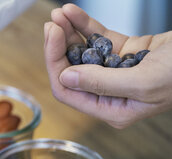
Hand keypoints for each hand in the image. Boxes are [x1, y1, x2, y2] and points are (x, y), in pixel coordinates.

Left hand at [44, 4, 171, 127]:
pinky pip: (99, 38)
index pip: (69, 91)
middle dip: (58, 46)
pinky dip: (85, 25)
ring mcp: (116, 71)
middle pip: (72, 70)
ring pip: (83, 52)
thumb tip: (68, 78)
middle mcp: (110, 93)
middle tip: (52, 24)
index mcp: (112, 109)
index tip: (51, 38)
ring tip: (59, 15)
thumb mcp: (144, 82)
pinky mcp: (125, 52)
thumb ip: (103, 83)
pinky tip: (72, 13)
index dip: (55, 64)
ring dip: (69, 33)